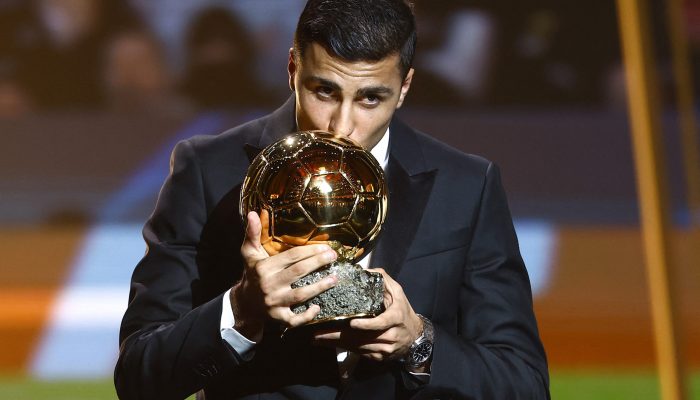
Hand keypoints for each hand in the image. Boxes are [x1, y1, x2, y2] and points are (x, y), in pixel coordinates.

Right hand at [231, 211, 337, 340]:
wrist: (244, 303)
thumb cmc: (252, 274)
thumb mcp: (249, 253)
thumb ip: (253, 233)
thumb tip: (253, 212)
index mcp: (264, 267)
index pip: (291, 257)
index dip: (310, 251)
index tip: (326, 247)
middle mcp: (269, 285)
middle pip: (299, 272)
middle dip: (319, 263)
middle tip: (334, 257)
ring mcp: (274, 303)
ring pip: (300, 295)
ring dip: (320, 287)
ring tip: (335, 278)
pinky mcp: (278, 318)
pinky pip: (295, 319)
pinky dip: (307, 315)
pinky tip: (318, 307)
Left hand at [312, 268, 422, 361]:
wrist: (416, 337)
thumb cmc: (403, 311)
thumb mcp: (398, 292)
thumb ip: (383, 280)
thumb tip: (365, 270)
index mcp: (395, 317)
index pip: (380, 323)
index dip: (366, 325)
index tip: (351, 323)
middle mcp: (391, 336)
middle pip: (363, 338)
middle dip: (339, 336)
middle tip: (318, 333)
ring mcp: (385, 349)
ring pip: (358, 347)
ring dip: (337, 344)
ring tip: (318, 338)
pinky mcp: (379, 357)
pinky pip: (359, 353)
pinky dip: (343, 348)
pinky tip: (329, 344)